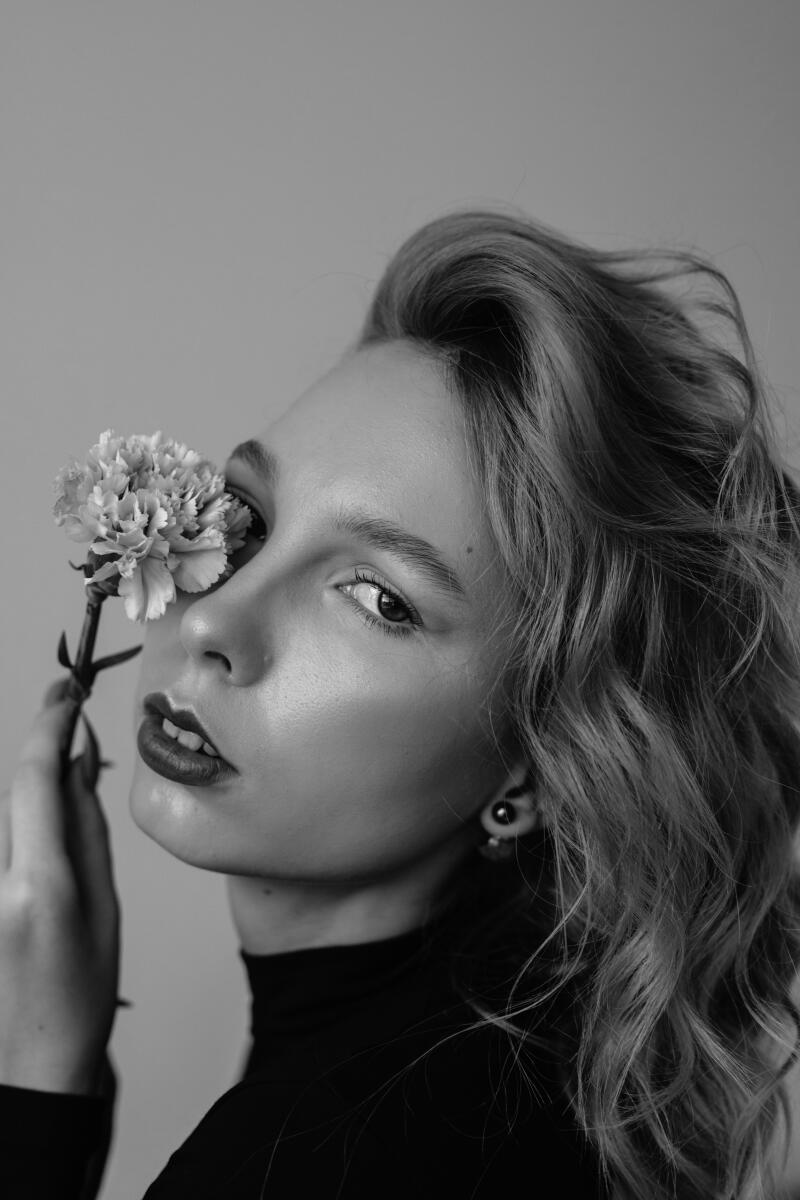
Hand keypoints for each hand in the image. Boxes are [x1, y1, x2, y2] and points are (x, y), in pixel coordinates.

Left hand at [0, 679, 120, 1095]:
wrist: (32, 1056)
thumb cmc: (80, 992)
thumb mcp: (103, 904)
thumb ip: (86, 827)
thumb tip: (80, 764)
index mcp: (37, 883)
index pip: (32, 778)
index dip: (49, 723)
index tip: (66, 692)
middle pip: (11, 788)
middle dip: (41, 747)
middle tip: (69, 709)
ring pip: (1, 811)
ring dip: (29, 783)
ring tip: (63, 773)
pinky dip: (18, 818)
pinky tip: (41, 822)